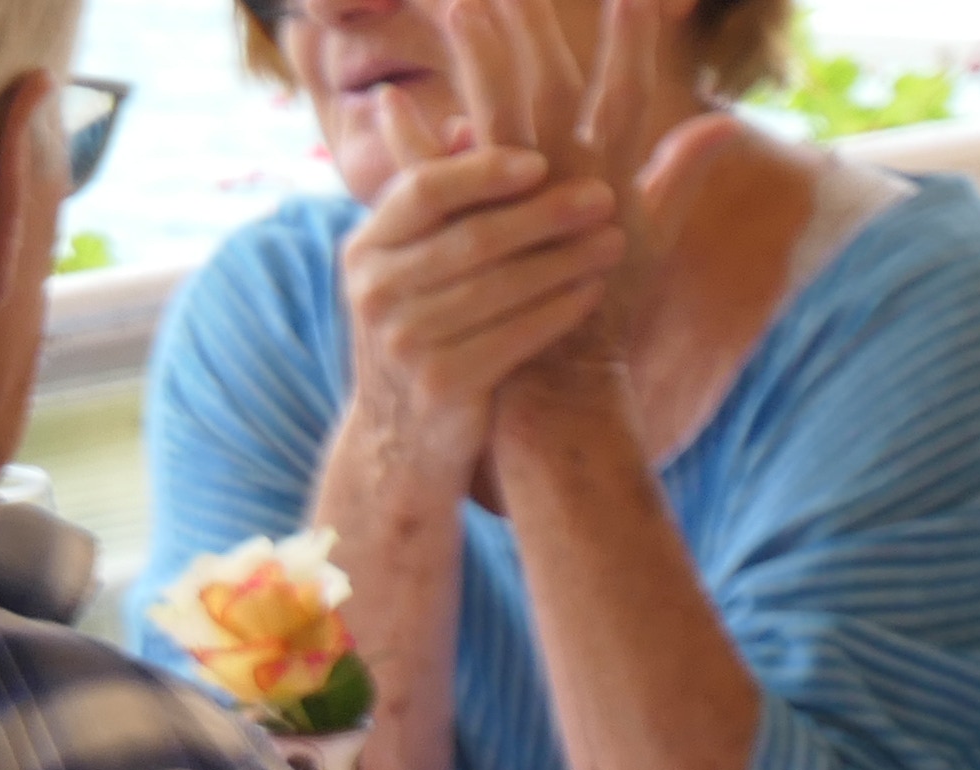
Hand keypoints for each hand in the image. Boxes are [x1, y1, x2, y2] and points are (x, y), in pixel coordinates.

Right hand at [335, 97, 626, 486]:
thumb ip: (438, 195)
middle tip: (604, 196)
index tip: (540, 160)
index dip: (482, 172)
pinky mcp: (438, 386)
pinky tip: (592, 291)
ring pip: (498, 288)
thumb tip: (465, 123)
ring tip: (614, 240)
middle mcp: (372, 294)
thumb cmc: (425, 326)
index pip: (422, 190)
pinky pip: (513, 337)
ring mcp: (400, 344)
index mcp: (365, 249)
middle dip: (545, 214)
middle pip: (471, 238)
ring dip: (564, 261)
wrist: (402, 435)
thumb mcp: (413, 261)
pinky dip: (557, 311)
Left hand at [439, 0, 708, 406]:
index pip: (623, 91)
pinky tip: (387, 99)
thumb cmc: (601, 313)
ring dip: (482, 61)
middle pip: (554, 90)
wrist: (560, 389)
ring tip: (465, 4)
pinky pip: (436, 181)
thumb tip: (722, 124)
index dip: (631, 38)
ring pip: (502, 119)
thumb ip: (679, 176)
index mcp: (610, 180)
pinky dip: (412, 141)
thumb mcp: (646, 238)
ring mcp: (522, 213)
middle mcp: (571, 187)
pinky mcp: (477, 243)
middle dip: (534, 32)